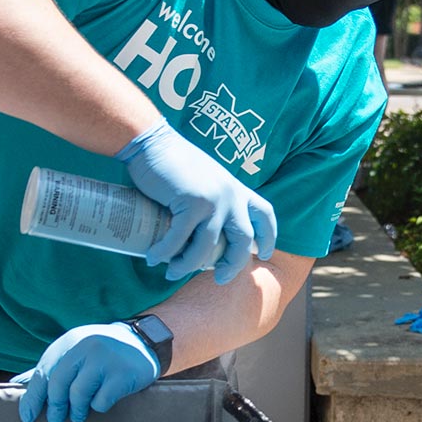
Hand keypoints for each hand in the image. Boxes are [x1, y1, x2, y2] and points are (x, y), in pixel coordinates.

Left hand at [14, 322, 161, 421]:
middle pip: (58, 384)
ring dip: (77, 410)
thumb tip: (16, 383)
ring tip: (79, 415)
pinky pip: (102, 400)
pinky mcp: (123, 373)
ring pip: (79, 394)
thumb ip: (50, 367)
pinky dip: (99, 406)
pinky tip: (102, 403)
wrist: (143, 342)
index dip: (33, 397)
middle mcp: (85, 347)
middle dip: (55, 407)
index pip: (43, 372)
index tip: (27, 417)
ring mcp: (105, 359)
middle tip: (56, 421)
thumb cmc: (101, 353)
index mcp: (69, 342)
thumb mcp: (75, 352)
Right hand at [116, 121, 277, 284]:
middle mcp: (231, 196)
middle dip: (233, 265)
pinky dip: (165, 253)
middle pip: (243, 240)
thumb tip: (205, 235)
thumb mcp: (206, 181)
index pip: (265, 215)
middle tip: (220, 279)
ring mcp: (214, 200)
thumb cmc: (174, 163)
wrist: (153, 143)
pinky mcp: (191, 203)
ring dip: (188, 265)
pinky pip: (179, 240)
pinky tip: (154, 259)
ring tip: (172, 273)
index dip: (269, 237)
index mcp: (237, 189)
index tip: (264, 254)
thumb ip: (214, 201)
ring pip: (207, 247)